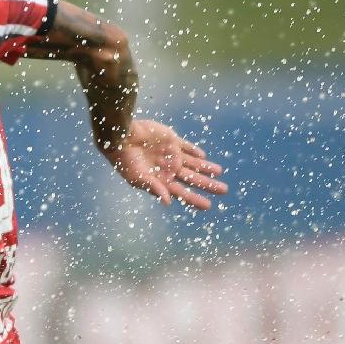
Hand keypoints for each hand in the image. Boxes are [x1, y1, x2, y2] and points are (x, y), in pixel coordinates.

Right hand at [103, 119, 227, 209]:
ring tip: (220, 172)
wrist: (120, 137)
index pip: (183, 193)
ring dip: (206, 168)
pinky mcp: (171, 141)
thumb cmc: (125, 161)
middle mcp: (169, 169)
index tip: (209, 205)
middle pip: (193, 179)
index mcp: (161, 181)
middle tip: (224, 190)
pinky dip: (195, 152)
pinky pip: (187, 147)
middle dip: (208, 184)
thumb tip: (168, 202)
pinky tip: (203, 156)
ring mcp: (171, 155)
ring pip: (193, 164)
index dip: (195, 200)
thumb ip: (154, 188)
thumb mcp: (137, 178)